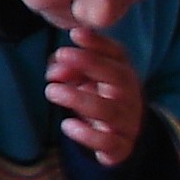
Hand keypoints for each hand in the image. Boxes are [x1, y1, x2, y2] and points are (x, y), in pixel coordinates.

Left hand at [46, 27, 145, 166]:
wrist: (121, 139)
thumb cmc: (98, 99)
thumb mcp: (84, 79)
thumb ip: (69, 68)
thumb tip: (56, 69)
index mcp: (122, 74)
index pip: (117, 54)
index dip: (98, 43)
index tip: (75, 33)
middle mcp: (129, 95)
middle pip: (117, 76)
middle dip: (90, 63)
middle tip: (62, 54)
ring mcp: (127, 121)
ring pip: (109, 109)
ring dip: (79, 98)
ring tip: (51, 91)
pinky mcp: (120, 146)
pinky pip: (108, 142)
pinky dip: (87, 135)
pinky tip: (67, 125)